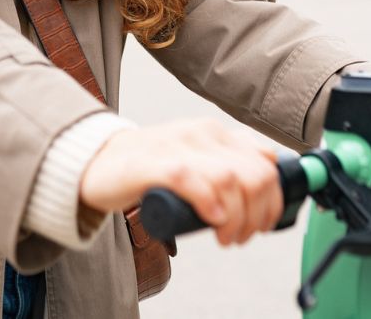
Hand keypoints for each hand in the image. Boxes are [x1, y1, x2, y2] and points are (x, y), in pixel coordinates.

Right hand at [80, 118, 281, 246]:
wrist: (97, 163)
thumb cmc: (148, 168)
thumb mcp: (196, 160)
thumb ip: (227, 162)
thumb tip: (269, 171)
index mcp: (214, 133)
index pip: (265, 162)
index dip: (273, 198)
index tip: (263, 222)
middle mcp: (199, 134)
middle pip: (254, 174)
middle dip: (258, 214)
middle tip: (241, 236)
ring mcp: (175, 146)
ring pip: (230, 179)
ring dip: (237, 217)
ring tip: (225, 236)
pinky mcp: (151, 164)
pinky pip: (190, 179)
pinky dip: (208, 202)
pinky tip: (212, 220)